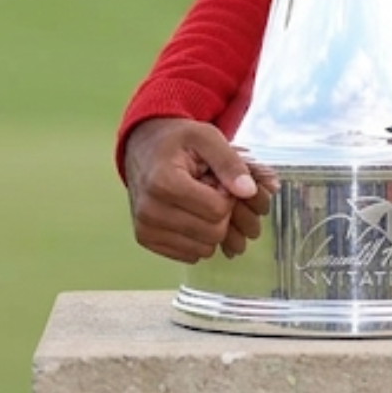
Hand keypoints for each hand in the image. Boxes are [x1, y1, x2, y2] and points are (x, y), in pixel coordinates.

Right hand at [123, 118, 277, 263]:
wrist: (142, 147)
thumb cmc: (176, 141)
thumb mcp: (206, 137)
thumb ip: (230, 162)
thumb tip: (249, 191)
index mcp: (163, 182)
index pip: (218, 210)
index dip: (228, 195)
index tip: (218, 181)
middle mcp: (149, 211)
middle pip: (213, 233)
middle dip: (222, 214)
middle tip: (211, 192)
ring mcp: (145, 229)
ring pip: (204, 250)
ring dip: (211, 228)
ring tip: (199, 203)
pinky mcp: (146, 240)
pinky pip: (190, 255)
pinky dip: (197, 238)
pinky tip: (189, 215)